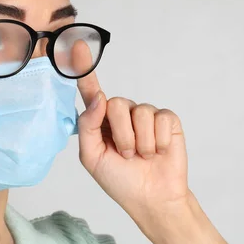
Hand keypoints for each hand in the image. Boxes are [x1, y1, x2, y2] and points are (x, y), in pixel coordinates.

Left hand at [77, 70, 189, 225]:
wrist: (151, 198)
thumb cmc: (119, 180)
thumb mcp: (92, 157)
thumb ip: (88, 126)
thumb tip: (99, 97)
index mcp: (100, 120)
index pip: (91, 89)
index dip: (83, 66)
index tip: (76, 44)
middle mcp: (122, 112)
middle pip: (116, 103)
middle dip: (122, 136)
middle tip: (127, 155)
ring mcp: (146, 115)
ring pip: (139, 113)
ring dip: (140, 143)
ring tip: (143, 156)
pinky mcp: (167, 120)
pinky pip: (160, 119)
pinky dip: (158, 142)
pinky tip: (158, 152)